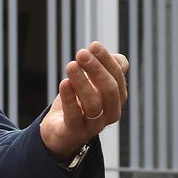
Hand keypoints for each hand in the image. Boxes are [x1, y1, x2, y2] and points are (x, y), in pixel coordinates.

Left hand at [40, 41, 129, 159]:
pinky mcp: (75, 132)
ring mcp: (94, 125)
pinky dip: (70, 98)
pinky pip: (75, 116)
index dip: (107, 60)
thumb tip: (118, 58)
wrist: (59, 131)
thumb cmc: (78, 103)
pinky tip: (64, 83)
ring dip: (82, 82)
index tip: (93, 45)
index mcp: (117, 98)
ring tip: (70, 65)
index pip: (117, 77)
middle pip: (110, 90)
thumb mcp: (91, 83)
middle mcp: (111, 112)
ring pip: (93, 103)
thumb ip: (104, 69)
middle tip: (81, 54)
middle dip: (96, 70)